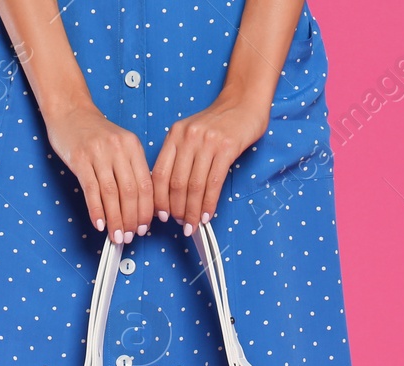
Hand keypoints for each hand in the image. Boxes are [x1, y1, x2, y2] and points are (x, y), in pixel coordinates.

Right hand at [43, 101, 152, 242]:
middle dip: (131, 219)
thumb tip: (137, 204)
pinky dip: (97, 210)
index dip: (147, 210)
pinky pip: (91, 190)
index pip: (146, 184)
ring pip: (112, 194)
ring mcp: (99, 153)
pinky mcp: (80, 159)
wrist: (70, 112)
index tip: (144, 227)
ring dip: (115, 220)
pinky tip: (99, 224)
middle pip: (131, 192)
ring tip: (116, 236)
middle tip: (130, 236)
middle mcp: (118, 149)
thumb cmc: (94, 132)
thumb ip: (130, 168)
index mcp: (133, 146)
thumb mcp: (119, 145)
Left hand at [152, 89, 270, 234]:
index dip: (159, 199)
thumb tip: (169, 194)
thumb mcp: (191, 134)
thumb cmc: (218, 123)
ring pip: (194, 186)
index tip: (161, 216)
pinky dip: (209, 203)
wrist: (244, 102)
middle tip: (181, 224)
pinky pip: (214, 183)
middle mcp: (188, 137)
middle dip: (177, 209)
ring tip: (193, 224)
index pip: (160, 173)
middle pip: (176, 183)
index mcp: (175, 134)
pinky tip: (207, 214)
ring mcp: (208, 142)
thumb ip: (179, 157)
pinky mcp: (227, 148)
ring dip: (193, 210)